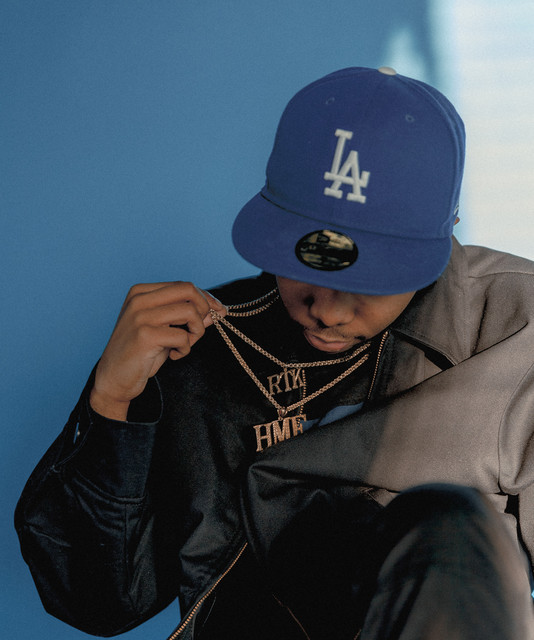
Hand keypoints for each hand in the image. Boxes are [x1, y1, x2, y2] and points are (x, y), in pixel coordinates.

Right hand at [89, 282, 226, 419]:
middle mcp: (139, 299)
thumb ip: (187, 317)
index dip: (206, 298)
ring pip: (190, 312)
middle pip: (188, 290)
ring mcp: (140, 316)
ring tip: (184, 345)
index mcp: (141, 293)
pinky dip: (185, 348)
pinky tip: (173, 356)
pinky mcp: (145, 335)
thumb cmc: (141, 353)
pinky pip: (183, 336)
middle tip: (197, 330)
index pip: (183, 286)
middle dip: (204, 310)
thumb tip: (217, 309)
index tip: (219, 311)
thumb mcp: (165, 330)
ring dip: (196, 332)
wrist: (113, 379)